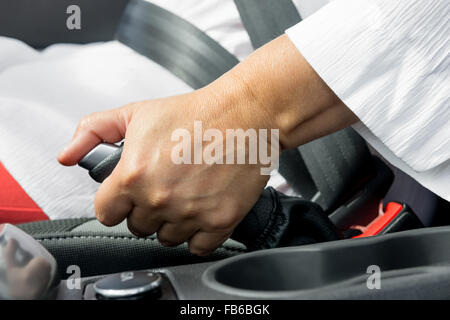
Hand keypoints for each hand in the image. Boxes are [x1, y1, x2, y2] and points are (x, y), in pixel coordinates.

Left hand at [58, 81, 272, 254]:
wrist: (244, 116)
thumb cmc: (194, 113)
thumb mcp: (136, 113)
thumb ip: (92, 131)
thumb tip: (67, 156)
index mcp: (133, 175)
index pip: (106, 213)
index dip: (116, 203)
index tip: (128, 195)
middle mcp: (159, 199)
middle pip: (138, 226)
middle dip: (146, 210)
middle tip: (164, 186)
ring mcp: (190, 214)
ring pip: (166, 238)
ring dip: (172, 222)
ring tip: (185, 196)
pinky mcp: (219, 221)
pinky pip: (197, 246)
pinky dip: (198, 234)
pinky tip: (202, 210)